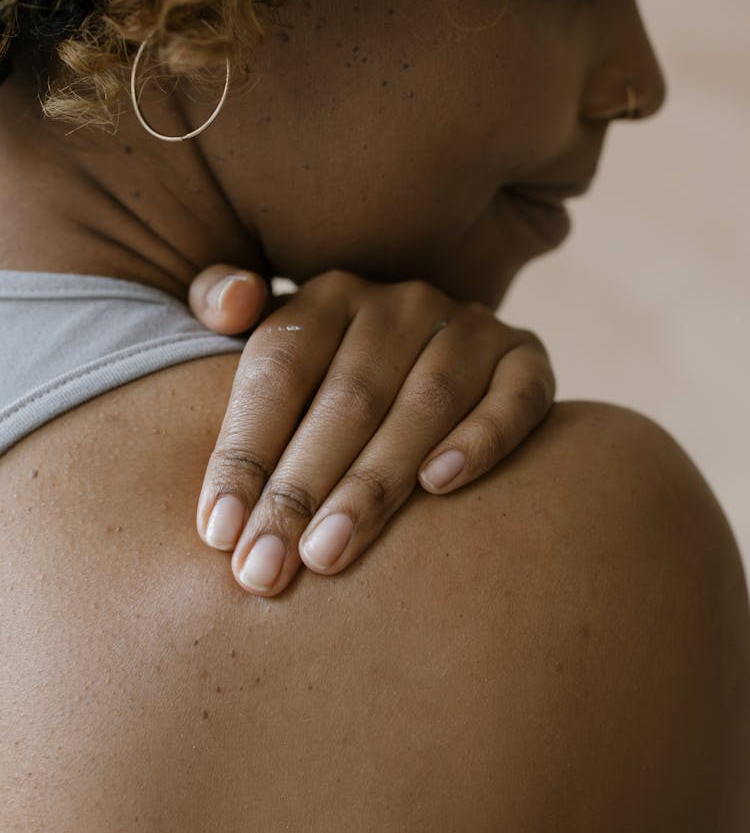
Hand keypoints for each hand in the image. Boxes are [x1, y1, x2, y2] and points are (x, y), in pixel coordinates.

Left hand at [188, 266, 554, 596]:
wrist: (425, 360)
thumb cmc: (325, 374)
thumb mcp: (271, 334)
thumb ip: (221, 301)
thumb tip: (229, 299)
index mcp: (329, 296)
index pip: (279, 367)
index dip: (245, 449)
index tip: (217, 530)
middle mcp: (401, 303)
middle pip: (348, 395)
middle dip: (301, 488)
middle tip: (267, 567)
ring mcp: (469, 327)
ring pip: (426, 401)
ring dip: (376, 481)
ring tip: (329, 552)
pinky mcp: (527, 359)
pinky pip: (515, 396)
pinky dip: (482, 438)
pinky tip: (441, 486)